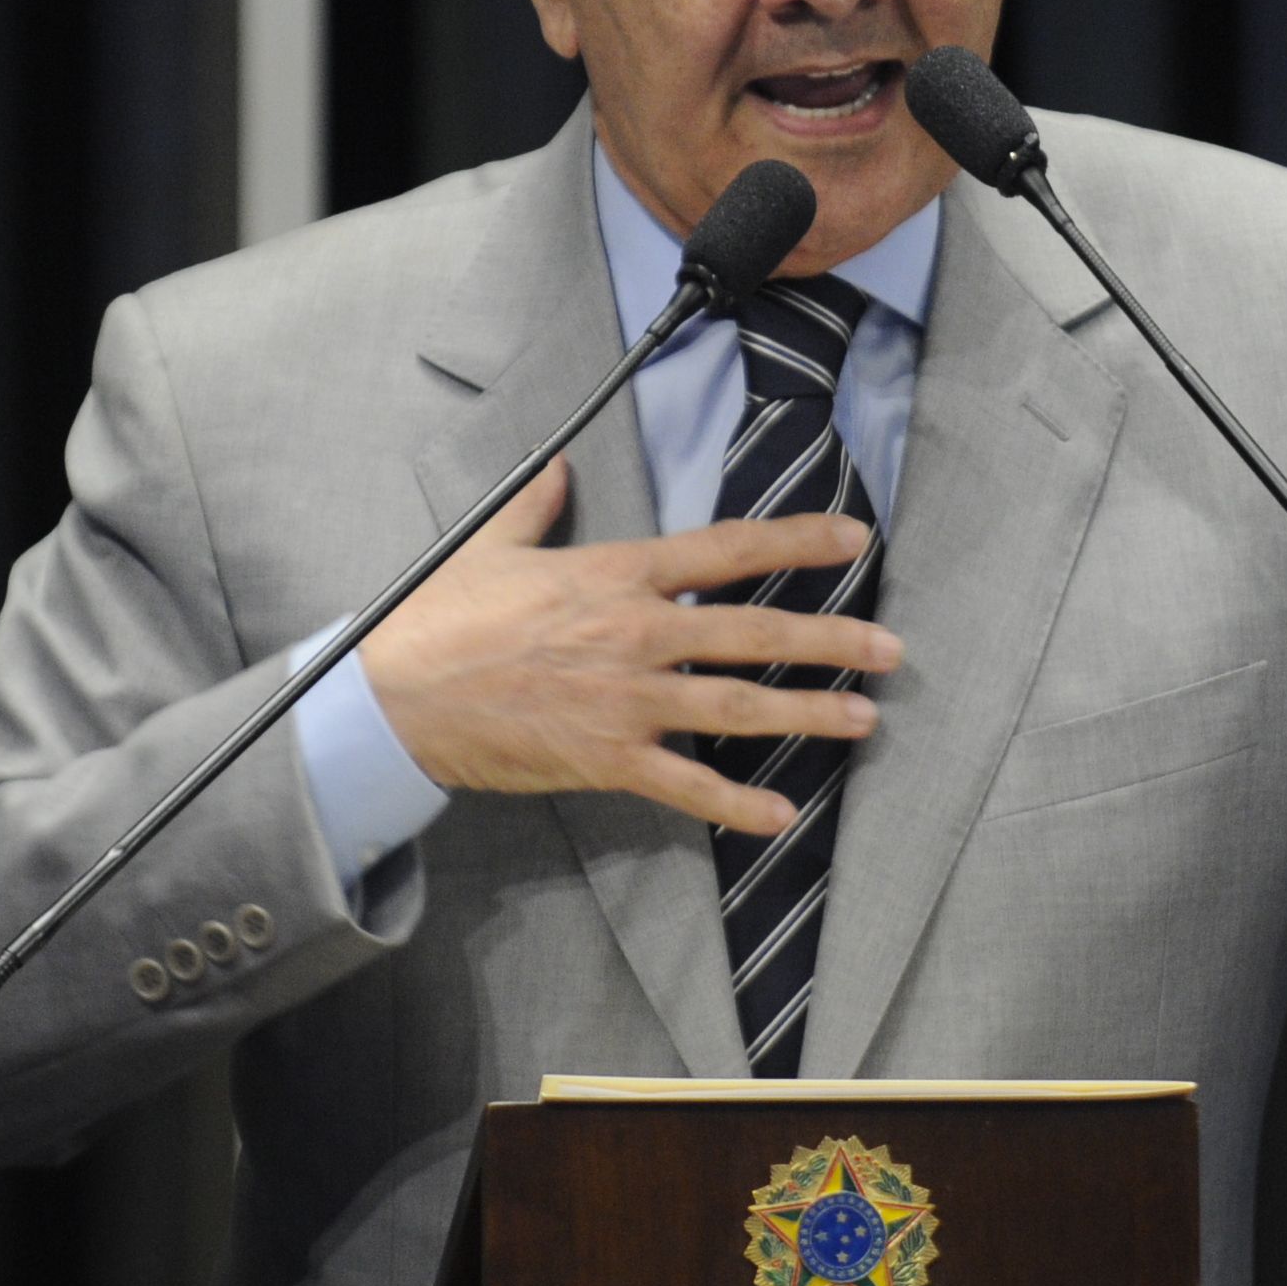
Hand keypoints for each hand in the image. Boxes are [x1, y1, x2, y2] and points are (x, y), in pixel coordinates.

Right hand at [362, 460, 900, 836]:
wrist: (397, 698)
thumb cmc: (441, 619)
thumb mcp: (492, 545)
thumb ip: (539, 504)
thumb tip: (560, 469)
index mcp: (617, 575)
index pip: (726, 549)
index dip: (797, 539)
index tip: (854, 536)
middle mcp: (637, 634)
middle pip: (755, 633)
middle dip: (831, 640)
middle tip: (889, 649)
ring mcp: (628, 701)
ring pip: (739, 708)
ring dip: (808, 714)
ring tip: (863, 719)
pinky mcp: (608, 759)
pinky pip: (688, 787)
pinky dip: (737, 805)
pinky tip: (782, 817)